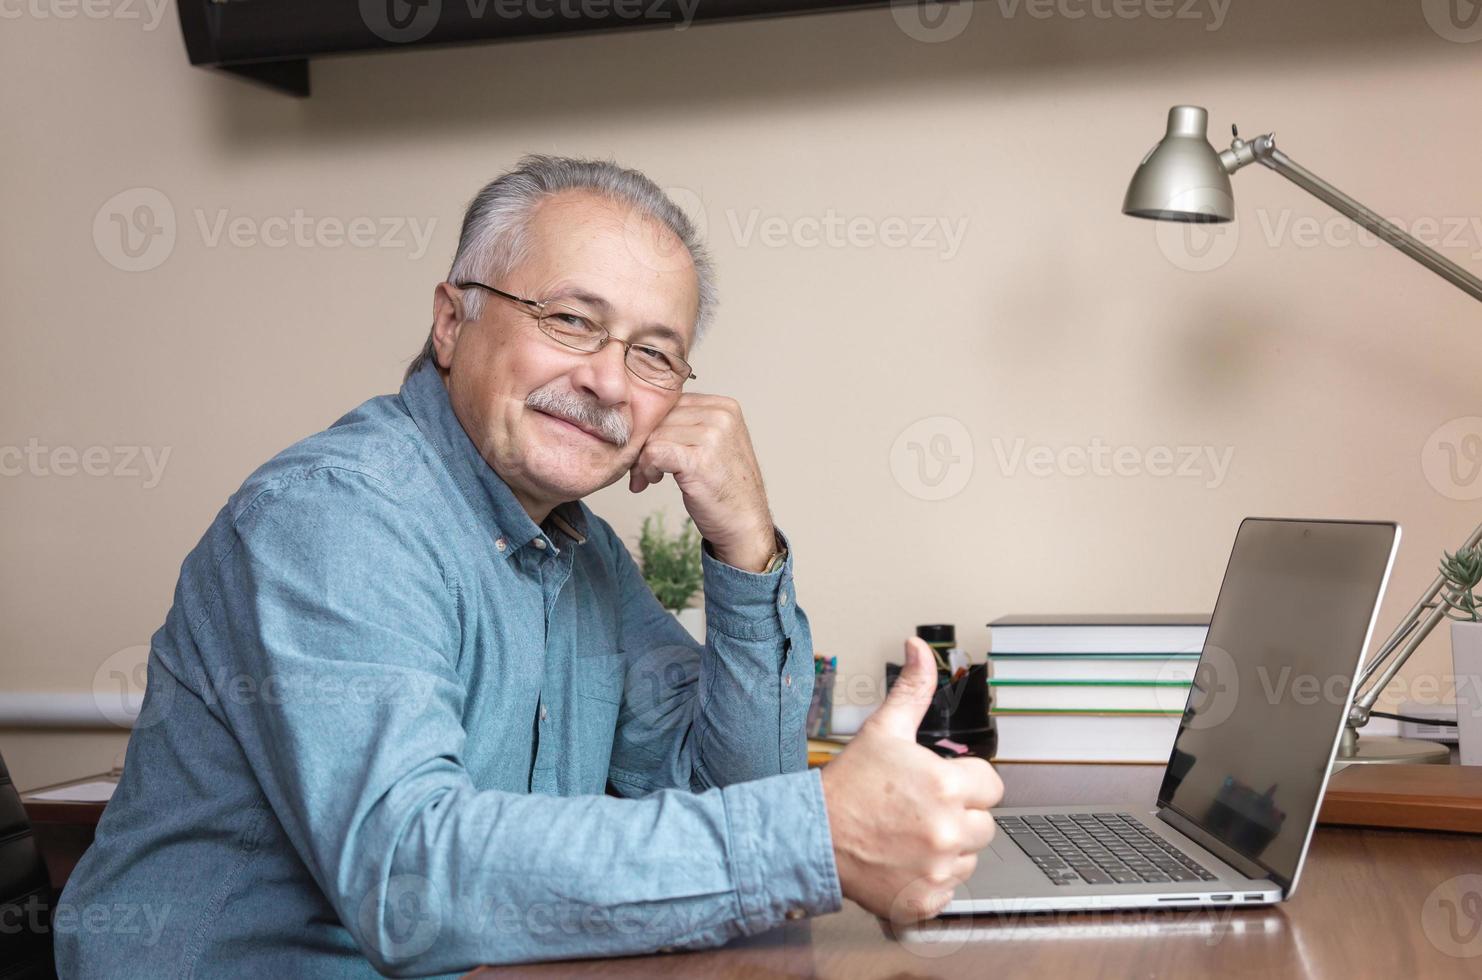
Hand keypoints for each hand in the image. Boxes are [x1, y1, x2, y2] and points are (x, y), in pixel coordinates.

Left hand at [628, 394, 774, 571]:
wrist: (745, 525)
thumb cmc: (725, 489)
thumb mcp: (713, 444)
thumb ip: (689, 424)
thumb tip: (644, 416)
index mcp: (725, 407)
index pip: (671, 402)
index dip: (654, 427)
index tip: (649, 451)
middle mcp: (721, 416)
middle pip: (660, 417)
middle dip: (644, 443)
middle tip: (643, 469)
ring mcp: (712, 436)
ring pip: (653, 435)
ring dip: (643, 459)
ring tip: (650, 477)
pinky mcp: (699, 460)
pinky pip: (653, 452)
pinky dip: (646, 468)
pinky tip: (652, 480)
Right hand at [820, 637, 1003, 922]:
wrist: (810, 837)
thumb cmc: (847, 786)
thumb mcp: (882, 730)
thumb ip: (912, 689)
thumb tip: (919, 648)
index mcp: (945, 785)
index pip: (991, 786)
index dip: (966, 783)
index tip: (938, 787)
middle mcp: (947, 828)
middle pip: (983, 824)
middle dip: (957, 816)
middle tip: (918, 811)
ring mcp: (938, 867)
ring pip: (968, 857)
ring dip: (946, 849)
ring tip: (908, 836)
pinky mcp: (926, 898)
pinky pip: (949, 888)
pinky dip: (930, 880)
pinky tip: (904, 862)